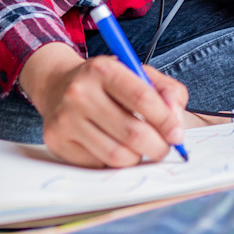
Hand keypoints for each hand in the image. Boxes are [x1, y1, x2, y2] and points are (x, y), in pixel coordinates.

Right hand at [18, 43, 188, 167]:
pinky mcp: (55, 140)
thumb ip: (167, 91)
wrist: (57, 84)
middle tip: (164, 149)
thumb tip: (176, 122)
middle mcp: (79, 92)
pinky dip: (114, 162)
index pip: (142, 98)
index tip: (177, 135)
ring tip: (140, 149)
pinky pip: (98, 164)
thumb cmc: (106, 82)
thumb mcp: (137, 73)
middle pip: (132, 132)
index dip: (166, 121)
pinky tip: (113, 147)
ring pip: (116, 155)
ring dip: (137, 158)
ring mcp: (65, 118)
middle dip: (157, 146)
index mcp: (102, 69)